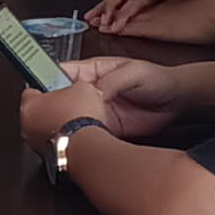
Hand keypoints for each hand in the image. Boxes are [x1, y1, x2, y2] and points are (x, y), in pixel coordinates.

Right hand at [56, 54, 180, 136]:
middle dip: (52, 107)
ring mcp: (96, 111)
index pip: (62, 73)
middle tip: (46, 116)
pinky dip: (82, 140)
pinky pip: (88, 135)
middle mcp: (90, 92)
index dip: (47, 81)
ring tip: (60, 131)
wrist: (176, 102)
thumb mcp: (133, 72)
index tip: (38, 92)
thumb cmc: (156, 79)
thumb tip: (92, 91)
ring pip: (71, 119)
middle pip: (61, 99)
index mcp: (92, 72)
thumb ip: (112, 80)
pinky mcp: (105, 129)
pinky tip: (79, 142)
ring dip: (65, 125)